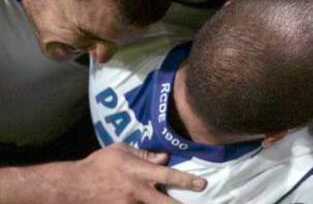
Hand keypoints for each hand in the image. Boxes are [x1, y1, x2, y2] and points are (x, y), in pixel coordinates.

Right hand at [2, 144, 205, 203]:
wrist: (74, 187)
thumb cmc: (100, 163)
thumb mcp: (121, 150)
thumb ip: (144, 154)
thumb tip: (165, 158)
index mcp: (138, 171)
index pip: (167, 175)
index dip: (186, 180)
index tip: (203, 184)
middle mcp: (137, 191)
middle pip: (165, 203)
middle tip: (201, 202)